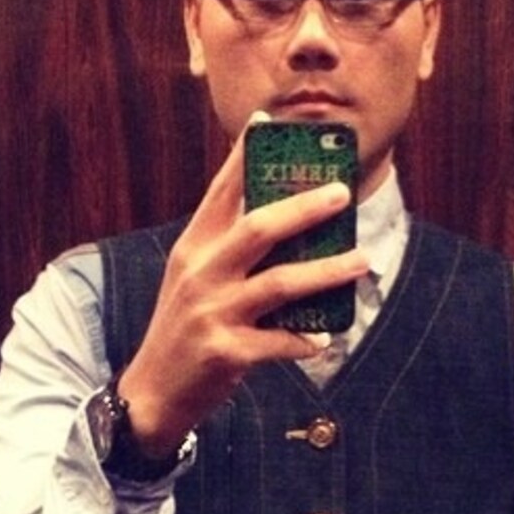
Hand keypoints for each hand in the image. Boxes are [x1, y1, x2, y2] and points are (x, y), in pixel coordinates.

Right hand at [116, 118, 367, 455]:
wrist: (152, 391)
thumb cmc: (185, 328)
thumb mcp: (193, 278)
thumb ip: (226, 248)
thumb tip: (282, 218)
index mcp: (193, 247)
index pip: (220, 192)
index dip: (244, 156)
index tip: (268, 122)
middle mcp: (201, 273)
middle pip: (259, 228)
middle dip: (305, 208)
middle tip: (343, 193)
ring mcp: (213, 312)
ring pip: (280, 283)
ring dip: (327, 271)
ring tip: (361, 261)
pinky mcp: (227, 351)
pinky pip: (280, 341)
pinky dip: (307, 340)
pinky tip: (326, 338)